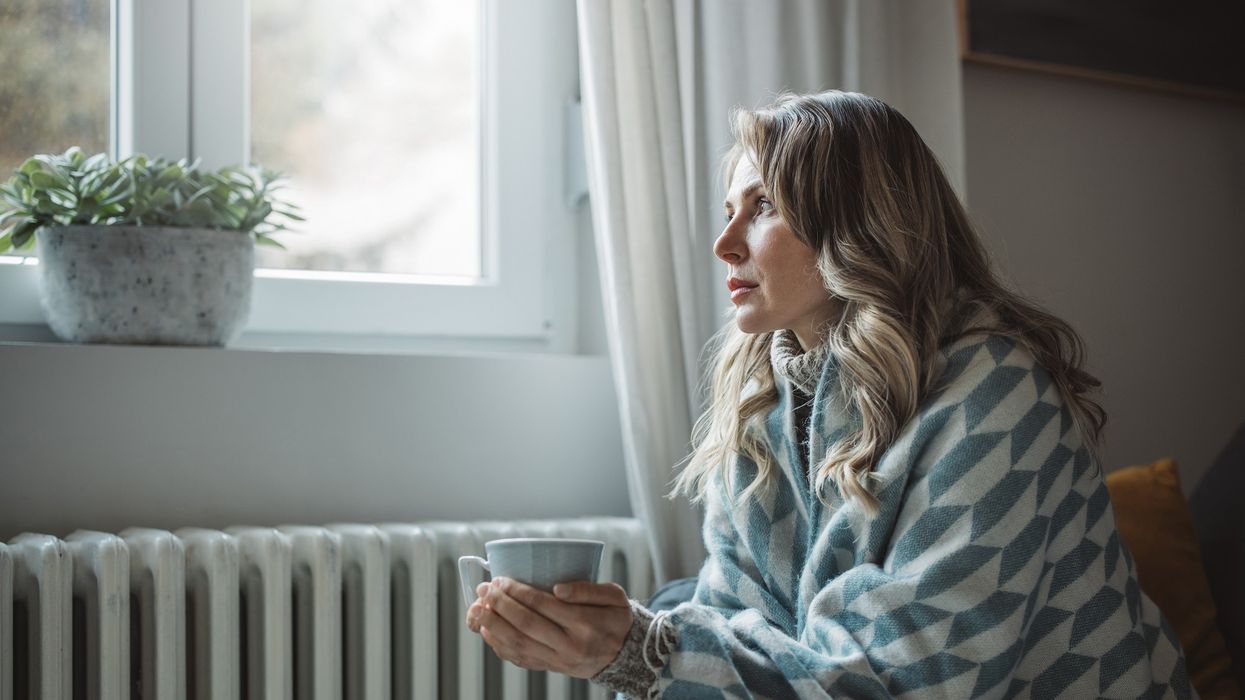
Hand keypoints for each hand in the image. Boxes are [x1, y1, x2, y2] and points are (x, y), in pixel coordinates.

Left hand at [464, 577, 632, 678]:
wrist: (625, 655)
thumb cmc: (617, 619)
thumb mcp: (615, 596)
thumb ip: (588, 589)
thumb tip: (557, 588)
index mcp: (585, 623)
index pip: (543, 605)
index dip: (517, 591)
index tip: (501, 579)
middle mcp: (570, 645)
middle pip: (525, 624)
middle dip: (499, 604)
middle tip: (485, 589)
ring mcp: (559, 660)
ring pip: (518, 644)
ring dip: (493, 625)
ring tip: (478, 608)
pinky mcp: (552, 667)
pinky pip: (520, 658)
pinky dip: (499, 645)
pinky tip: (488, 631)